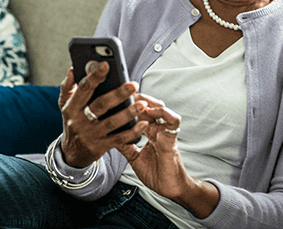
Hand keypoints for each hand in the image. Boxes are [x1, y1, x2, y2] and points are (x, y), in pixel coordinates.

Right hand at [57, 62, 147, 167]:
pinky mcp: (100, 147)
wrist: (72, 153)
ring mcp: (91, 135)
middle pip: (100, 105)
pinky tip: (143, 124)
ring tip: (142, 104)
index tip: (107, 65)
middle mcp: (79, 121)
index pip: (83, 89)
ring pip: (112, 123)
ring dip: (128, 113)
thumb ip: (68, 86)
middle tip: (133, 85)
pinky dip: (132, 132)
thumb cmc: (73, 122)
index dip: (94, 76)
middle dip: (118, 94)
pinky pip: (119, 139)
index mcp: (71, 107)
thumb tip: (72, 69)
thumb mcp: (65, 105)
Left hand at [117, 95, 219, 217]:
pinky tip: (154, 110)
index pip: (140, 113)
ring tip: (138, 98)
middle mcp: (157, 129)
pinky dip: (165, 113)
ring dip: (150, 102)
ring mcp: (165, 132)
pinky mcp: (172, 138)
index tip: (118, 98)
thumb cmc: (155, 174)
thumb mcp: (134, 157)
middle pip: (149, 107)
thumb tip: (109, 136)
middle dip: (138, 99)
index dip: (131, 104)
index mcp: (149, 132)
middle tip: (126, 93)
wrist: (169, 188)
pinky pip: (173, 121)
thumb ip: (125, 145)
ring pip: (160, 109)